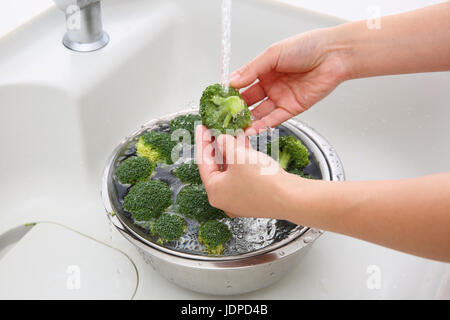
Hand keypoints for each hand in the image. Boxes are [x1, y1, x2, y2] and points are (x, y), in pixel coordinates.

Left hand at [195, 125, 294, 218]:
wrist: (290, 198)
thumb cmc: (263, 182)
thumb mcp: (238, 155)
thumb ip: (225, 144)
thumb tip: (221, 139)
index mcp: (215, 192)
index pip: (203, 162)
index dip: (202, 141)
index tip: (202, 128)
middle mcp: (224, 199)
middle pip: (216, 167)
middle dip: (219, 146)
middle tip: (217, 130)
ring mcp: (239, 201)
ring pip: (231, 171)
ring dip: (232, 152)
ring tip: (234, 135)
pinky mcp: (253, 199)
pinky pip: (243, 176)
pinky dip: (243, 162)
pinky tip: (246, 147)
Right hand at [230, 29, 348, 131]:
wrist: (333, 55)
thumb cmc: (307, 47)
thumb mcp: (273, 54)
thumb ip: (252, 69)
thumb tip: (232, 81)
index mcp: (265, 70)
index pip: (243, 83)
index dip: (232, 91)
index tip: (220, 99)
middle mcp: (272, 85)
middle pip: (250, 100)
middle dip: (237, 109)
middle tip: (225, 116)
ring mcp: (281, 97)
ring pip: (260, 112)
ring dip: (248, 120)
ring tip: (235, 127)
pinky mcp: (293, 108)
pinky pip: (275, 119)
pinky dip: (263, 125)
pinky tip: (252, 129)